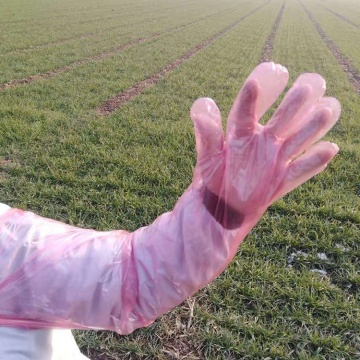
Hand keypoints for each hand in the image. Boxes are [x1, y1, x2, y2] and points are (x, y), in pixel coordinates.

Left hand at [190, 62, 339, 227]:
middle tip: (312, 82)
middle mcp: (261, 142)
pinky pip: (300, 170)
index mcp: (240, 134)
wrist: (219, 211)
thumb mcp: (207, 157)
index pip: (247, 110)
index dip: (255, 95)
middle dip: (296, 102)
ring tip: (329, 107)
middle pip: (282, 118)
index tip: (263, 76)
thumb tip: (203, 104)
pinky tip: (330, 148)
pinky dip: (314, 162)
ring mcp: (273, 161)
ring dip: (313, 125)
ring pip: (297, 139)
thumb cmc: (211, 182)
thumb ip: (207, 134)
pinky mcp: (281, 181)